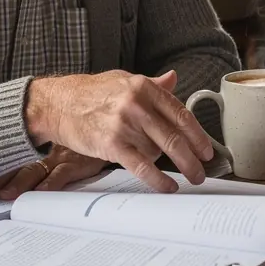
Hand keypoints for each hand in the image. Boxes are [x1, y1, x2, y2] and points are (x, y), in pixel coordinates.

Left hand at [0, 147, 107, 201]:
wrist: (116, 126)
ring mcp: (63, 157)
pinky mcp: (80, 162)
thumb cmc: (93, 137)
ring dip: (19, 184)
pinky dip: (50, 183)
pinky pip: (62, 173)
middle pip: (18, 167)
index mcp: (45, 150)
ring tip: (5, 195)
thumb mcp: (72, 147)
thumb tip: (33, 178)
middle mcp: (50, 154)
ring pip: (35, 170)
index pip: (15, 160)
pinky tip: (40, 192)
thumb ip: (56, 163)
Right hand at [24, 70, 214, 192]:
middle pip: (174, 136)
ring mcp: (124, 125)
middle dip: (193, 158)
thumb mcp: (125, 80)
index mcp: (144, 87)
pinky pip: (141, 166)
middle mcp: (137, 105)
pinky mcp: (111, 145)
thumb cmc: (92, 92)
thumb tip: (174, 79)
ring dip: (171, 167)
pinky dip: (158, 180)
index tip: (207, 149)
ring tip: (182, 177)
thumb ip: (152, 83)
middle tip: (202, 172)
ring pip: (158, 152)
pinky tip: (168, 187)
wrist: (57, 103)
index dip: (198, 134)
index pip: (180, 113)